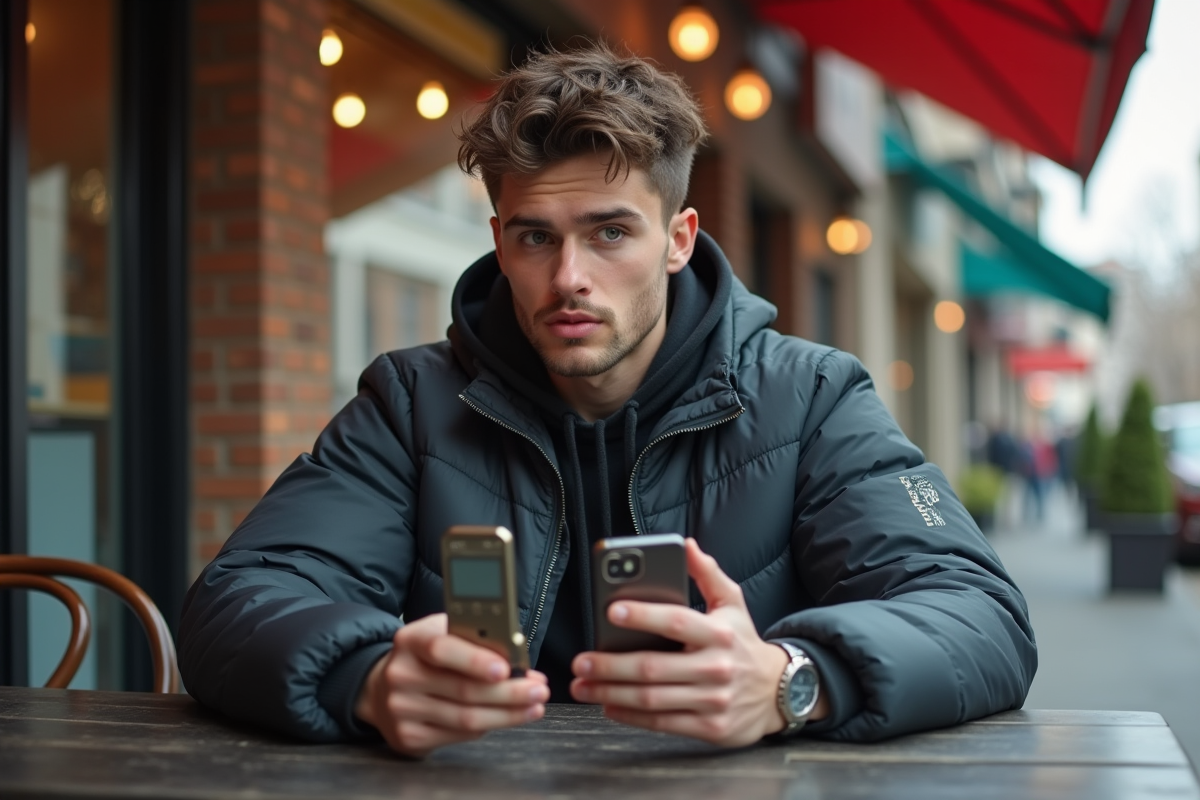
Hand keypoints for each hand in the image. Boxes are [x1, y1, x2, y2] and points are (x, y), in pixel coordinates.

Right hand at [354, 613, 548, 756]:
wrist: (382, 688)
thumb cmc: (425, 656)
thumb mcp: (441, 633)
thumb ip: (472, 637)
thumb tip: (517, 651)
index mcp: (410, 641)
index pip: (441, 649)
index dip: (475, 660)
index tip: (507, 668)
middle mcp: (400, 675)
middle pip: (463, 690)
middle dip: (509, 693)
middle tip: (538, 690)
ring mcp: (402, 709)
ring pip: (466, 718)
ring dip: (507, 714)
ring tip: (534, 706)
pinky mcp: (408, 737)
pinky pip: (459, 735)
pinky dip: (489, 726)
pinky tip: (507, 717)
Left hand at [570, 538, 826, 746]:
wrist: (778, 692)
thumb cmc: (743, 643)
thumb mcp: (732, 604)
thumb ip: (707, 574)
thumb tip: (686, 545)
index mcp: (719, 633)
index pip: (676, 621)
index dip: (643, 615)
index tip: (611, 610)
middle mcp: (716, 667)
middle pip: (653, 667)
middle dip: (610, 665)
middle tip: (580, 660)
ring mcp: (713, 701)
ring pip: (652, 698)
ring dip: (611, 692)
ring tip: (583, 684)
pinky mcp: (710, 728)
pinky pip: (663, 722)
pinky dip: (631, 715)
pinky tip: (609, 705)